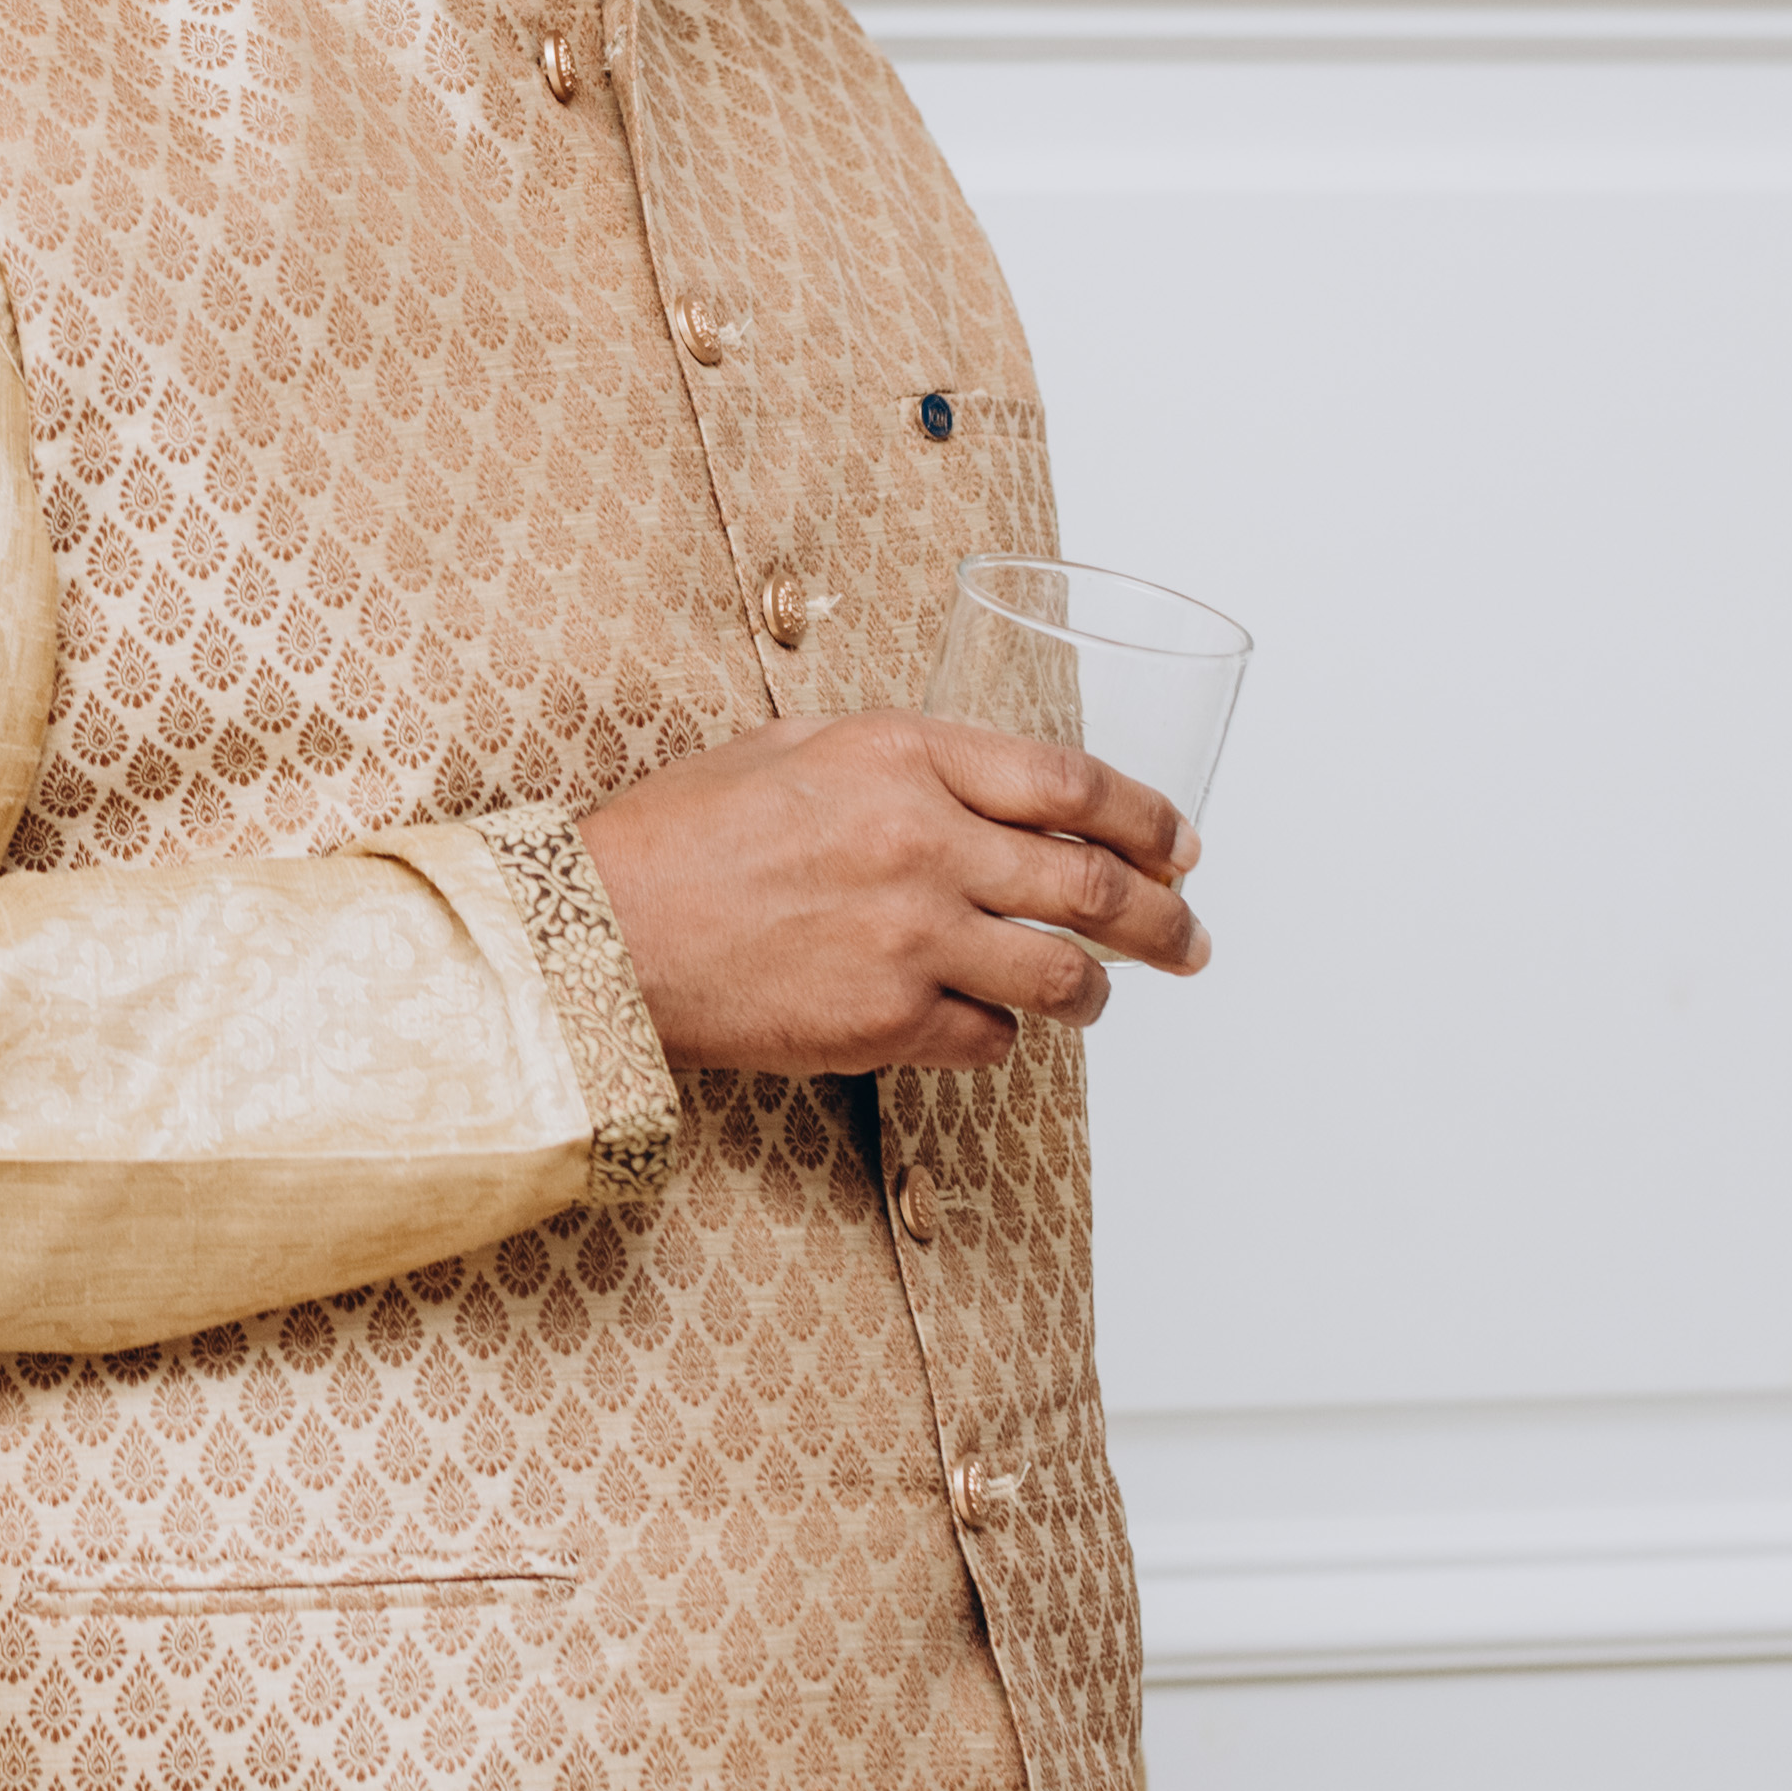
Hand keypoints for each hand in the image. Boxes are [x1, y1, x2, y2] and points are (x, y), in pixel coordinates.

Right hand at [571, 712, 1208, 1076]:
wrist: (601, 930)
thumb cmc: (679, 836)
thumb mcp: (794, 750)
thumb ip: (900, 762)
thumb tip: (980, 789)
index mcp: (904, 756)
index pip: (1072, 783)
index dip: (1146, 816)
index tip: (1180, 843)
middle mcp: (924, 842)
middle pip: (1093, 886)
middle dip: (1165, 918)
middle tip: (1190, 936)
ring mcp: (912, 938)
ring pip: (1064, 976)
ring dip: (1099, 992)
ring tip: (1103, 997)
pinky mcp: (888, 1023)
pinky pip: (992, 1041)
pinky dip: (1001, 1037)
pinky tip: (984, 1026)